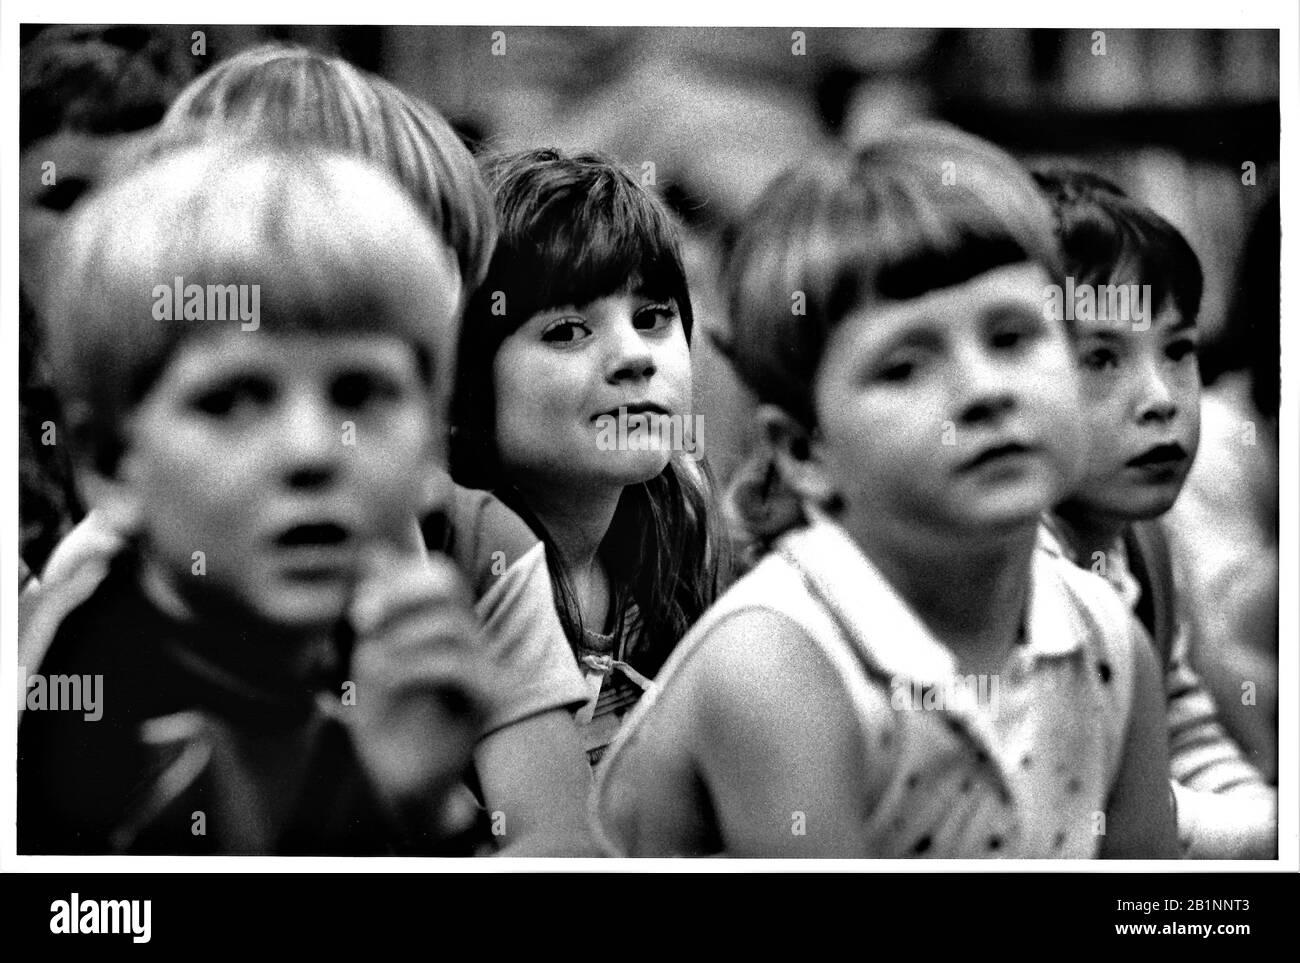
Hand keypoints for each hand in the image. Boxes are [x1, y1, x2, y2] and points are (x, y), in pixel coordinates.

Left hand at [342, 546, 487, 837]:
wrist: (402, 781)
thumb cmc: (386, 720)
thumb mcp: (370, 656)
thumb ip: (375, 607)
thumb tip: (371, 551)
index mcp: (445, 626)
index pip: (438, 575)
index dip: (398, 575)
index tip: (358, 603)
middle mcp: (470, 641)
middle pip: (449, 586)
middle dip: (401, 591)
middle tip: (362, 618)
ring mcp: (484, 668)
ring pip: (451, 624)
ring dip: (400, 635)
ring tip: (368, 661)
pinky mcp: (486, 699)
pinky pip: (457, 664)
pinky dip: (413, 663)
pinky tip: (383, 678)